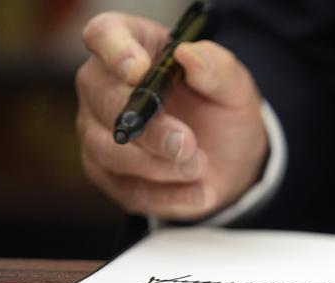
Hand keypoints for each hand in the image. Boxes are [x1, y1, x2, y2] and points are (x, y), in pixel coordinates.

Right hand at [76, 12, 266, 219]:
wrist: (228, 159)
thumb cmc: (222, 110)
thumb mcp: (235, 87)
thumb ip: (218, 68)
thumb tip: (190, 56)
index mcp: (133, 47)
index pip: (104, 34)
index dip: (116, 50)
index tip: (140, 72)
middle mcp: (104, 87)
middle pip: (103, 99)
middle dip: (149, 128)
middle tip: (187, 144)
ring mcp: (99, 132)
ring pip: (109, 151)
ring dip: (158, 165)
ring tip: (199, 166)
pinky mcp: (108, 174)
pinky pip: (128, 189)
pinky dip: (168, 196)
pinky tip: (199, 192)